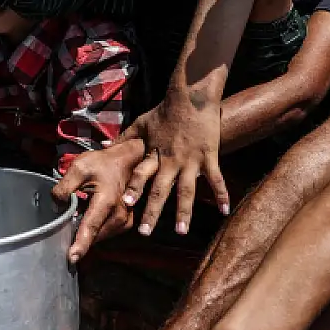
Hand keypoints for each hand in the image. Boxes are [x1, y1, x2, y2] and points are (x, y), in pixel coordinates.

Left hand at [54, 136, 156, 261]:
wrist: (127, 160)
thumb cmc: (103, 163)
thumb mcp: (79, 168)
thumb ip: (64, 188)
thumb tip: (56, 206)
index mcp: (106, 201)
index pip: (91, 227)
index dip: (80, 244)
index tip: (72, 258)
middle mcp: (119, 214)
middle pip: (94, 236)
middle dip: (79, 239)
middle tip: (63, 233)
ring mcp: (125, 220)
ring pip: (100, 236)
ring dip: (87, 233)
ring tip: (75, 221)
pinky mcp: (126, 222)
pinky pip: (106, 232)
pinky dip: (95, 230)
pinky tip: (86, 218)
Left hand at [130, 90, 228, 238]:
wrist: (191, 96)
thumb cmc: (164, 110)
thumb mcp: (141, 123)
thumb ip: (124, 138)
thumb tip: (104, 146)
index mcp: (154, 154)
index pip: (141, 174)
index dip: (134, 188)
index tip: (126, 203)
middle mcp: (170, 161)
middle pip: (161, 190)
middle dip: (153, 212)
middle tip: (145, 232)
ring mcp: (191, 160)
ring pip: (186, 191)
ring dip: (184, 212)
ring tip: (180, 231)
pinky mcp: (209, 156)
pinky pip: (216, 179)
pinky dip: (222, 195)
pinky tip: (225, 211)